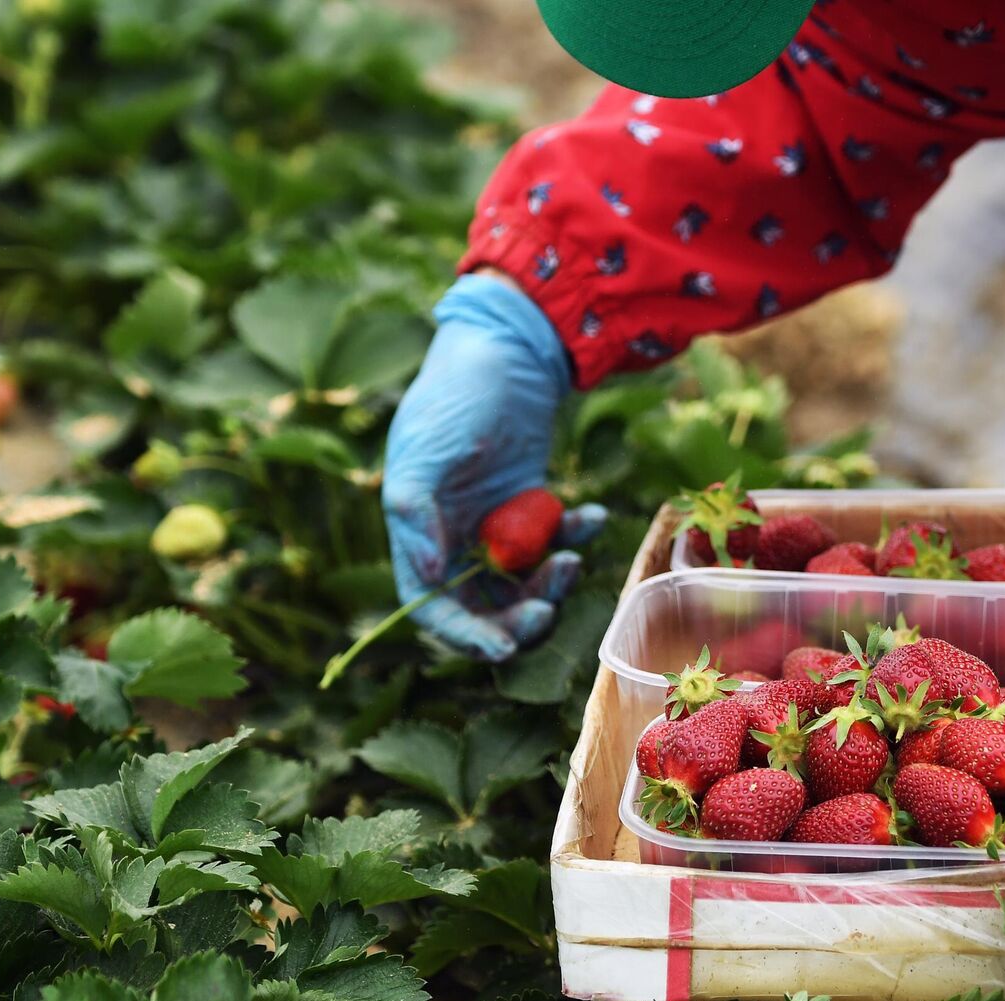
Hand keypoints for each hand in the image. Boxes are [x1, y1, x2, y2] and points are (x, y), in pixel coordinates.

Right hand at [382, 272, 605, 661]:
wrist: (509, 348)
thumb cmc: (457, 395)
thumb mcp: (426, 450)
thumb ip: (413, 510)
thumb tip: (424, 573)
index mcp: (417, 535)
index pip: (433, 609)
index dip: (464, 637)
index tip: (504, 648)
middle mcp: (454, 540)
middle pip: (485, 609)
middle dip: (519, 617)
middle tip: (550, 607)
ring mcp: (496, 527)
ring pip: (526, 585)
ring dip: (552, 582)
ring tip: (573, 554)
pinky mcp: (534, 510)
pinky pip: (556, 544)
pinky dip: (577, 537)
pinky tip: (591, 514)